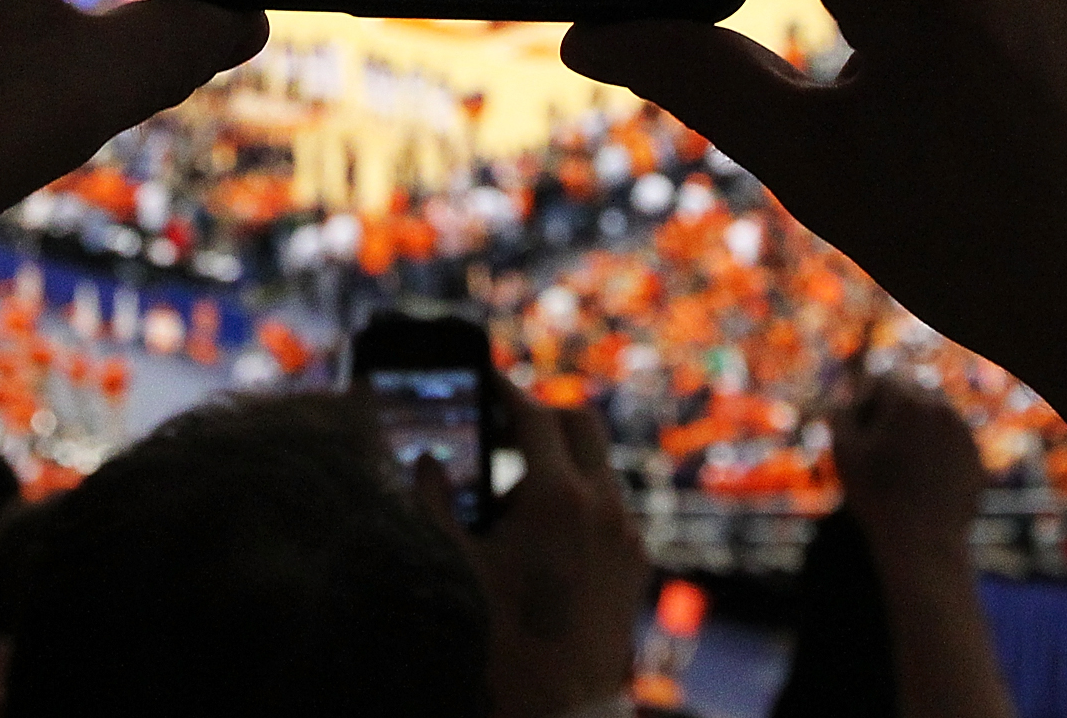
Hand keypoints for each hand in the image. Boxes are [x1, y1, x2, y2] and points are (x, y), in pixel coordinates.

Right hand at [420, 382, 644, 717]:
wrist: (561, 710)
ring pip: (600, 465)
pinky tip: (546, 532)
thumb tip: (429, 459)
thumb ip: (434, 501)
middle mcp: (603, 505)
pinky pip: (613, 507)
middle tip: (504, 426)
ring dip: (563, 459)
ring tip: (516, 490)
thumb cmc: (504, 645)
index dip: (504, 392)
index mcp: (557, 497)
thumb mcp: (455, 567)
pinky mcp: (637, 563)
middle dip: (542, 414)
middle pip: (580, 422)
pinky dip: (583, 497)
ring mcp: (627, 534)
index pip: (533, 415)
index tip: (484, 382)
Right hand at [829, 372, 984, 570]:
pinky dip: (937, 450)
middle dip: (894, 410)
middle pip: (911, 392)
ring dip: (917, 427)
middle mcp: (941, 408)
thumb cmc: (876, 497)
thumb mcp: (844, 452)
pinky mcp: (976, 456)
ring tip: (901, 464)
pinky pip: (952, 440)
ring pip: (934, 415)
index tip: (859, 432)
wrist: (923, 544)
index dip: (865, 402)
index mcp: (908, 401)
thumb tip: (851, 395)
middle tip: (880, 445)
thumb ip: (842, 411)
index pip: (882, 380)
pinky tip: (922, 479)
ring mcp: (963, 432)